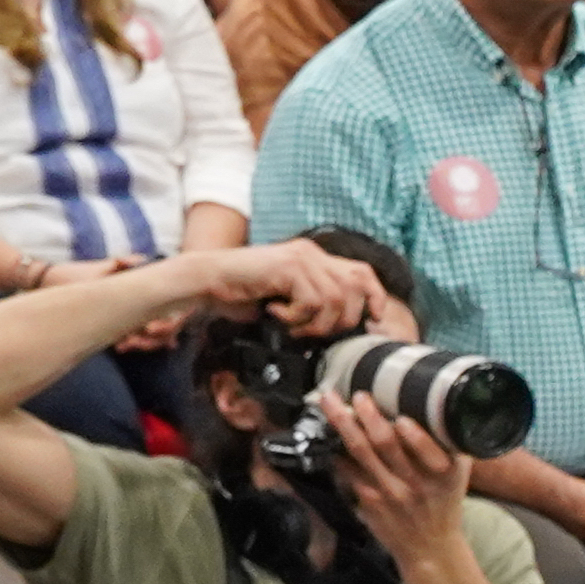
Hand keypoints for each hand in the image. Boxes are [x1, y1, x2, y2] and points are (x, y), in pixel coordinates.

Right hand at [213, 239, 389, 337]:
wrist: (208, 281)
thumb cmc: (245, 293)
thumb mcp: (289, 298)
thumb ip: (316, 302)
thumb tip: (347, 325)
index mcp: (317, 258)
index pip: (363, 272)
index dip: (375, 297)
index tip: (374, 320)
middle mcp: (312, 253)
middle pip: (356, 287)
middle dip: (342, 319)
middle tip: (314, 330)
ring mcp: (300, 257)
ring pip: (335, 299)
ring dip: (315, 322)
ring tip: (292, 325)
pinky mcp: (287, 267)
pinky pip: (311, 301)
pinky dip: (296, 317)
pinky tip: (275, 313)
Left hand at [312, 395, 482, 564]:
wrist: (430, 546)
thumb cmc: (443, 502)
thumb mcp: (458, 475)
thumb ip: (445, 445)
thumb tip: (420, 405)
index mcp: (445, 474)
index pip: (429, 451)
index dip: (413, 435)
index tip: (401, 418)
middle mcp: (416, 484)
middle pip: (386, 445)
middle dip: (368, 416)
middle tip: (358, 395)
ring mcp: (389, 493)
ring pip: (360, 453)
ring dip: (343, 425)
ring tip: (330, 402)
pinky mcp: (368, 500)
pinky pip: (346, 469)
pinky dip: (336, 448)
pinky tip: (326, 431)